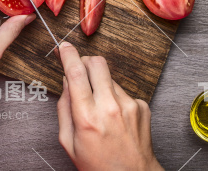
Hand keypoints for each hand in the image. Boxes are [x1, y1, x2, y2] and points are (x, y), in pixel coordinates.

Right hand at [57, 42, 162, 170]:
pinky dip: (116, 98)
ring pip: (110, 77)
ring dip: (101, 84)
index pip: (76, 74)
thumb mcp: (69, 142)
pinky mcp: (142, 106)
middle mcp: (110, 108)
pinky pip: (123, 91)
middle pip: (97, 63)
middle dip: (85, 61)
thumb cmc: (98, 165)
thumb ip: (64, 108)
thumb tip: (66, 82)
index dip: (68, 55)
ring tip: (100, 109)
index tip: (64, 47)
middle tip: (80, 71)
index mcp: (87, 117)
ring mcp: (130, 105)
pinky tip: (115, 117)